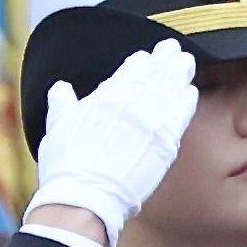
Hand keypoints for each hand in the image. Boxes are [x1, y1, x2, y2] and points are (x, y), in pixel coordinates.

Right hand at [26, 40, 199, 245]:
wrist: (86, 197)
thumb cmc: (67, 168)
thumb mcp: (57, 127)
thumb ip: (62, 104)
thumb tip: (60, 88)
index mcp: (105, 97)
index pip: (128, 72)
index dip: (140, 62)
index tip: (146, 57)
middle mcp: (131, 103)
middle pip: (153, 74)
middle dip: (163, 59)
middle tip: (172, 49)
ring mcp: (151, 120)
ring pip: (170, 87)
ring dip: (178, 72)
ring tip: (185, 62)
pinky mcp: (166, 141)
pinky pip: (181, 113)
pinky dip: (185, 99)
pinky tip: (189, 92)